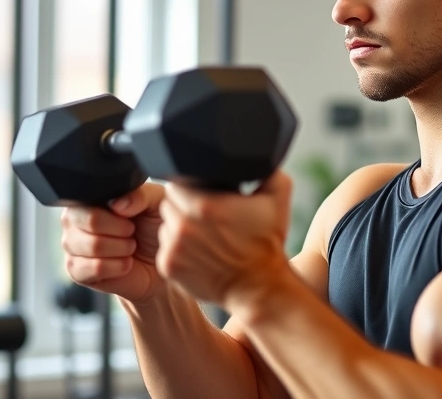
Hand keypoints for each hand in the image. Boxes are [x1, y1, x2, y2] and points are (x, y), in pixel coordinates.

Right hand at [61, 182, 166, 304]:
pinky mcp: (77, 271)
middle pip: (91, 221)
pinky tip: (125, 264)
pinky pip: (95, 268)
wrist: (161, 261)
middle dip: (122, 230)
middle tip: (132, 233)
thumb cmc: (154, 227)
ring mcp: (72, 246)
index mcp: (88, 198)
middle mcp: (74, 220)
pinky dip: (118, 267)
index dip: (116, 211)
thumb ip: (139, 194)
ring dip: (122, 249)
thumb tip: (117, 204)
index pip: (90, 198)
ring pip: (94, 246)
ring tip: (130, 247)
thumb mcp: (156, 202)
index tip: (130, 217)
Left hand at [157, 170, 292, 310]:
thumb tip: (261, 156)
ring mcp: (174, 247)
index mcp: (204, 204)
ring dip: (178, 227)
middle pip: (168, 203)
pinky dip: (177, 249)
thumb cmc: (266, 243)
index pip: (177, 183)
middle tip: (204, 216)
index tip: (202, 195)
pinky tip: (198, 252)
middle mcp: (184, 225)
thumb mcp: (277, 198)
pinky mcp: (169, 266)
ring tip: (202, 235)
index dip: (188, 186)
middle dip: (183, 206)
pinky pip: (164, 248)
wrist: (259, 285)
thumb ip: (268, 169)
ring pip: (164, 225)